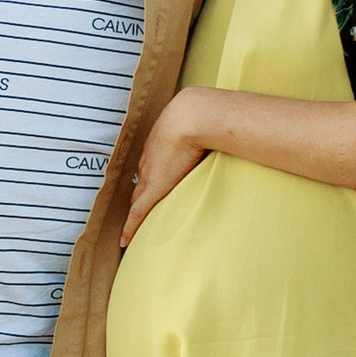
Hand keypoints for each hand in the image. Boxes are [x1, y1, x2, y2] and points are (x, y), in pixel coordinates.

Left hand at [119, 91, 210, 246]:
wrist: (192, 117)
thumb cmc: (200, 115)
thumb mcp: (202, 123)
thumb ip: (211, 132)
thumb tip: (231, 133)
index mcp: (159, 144)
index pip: (151, 166)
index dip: (150, 178)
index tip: (152, 185)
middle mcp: (149, 160)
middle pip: (140, 183)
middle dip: (139, 195)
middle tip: (138, 208)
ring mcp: (149, 175)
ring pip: (137, 198)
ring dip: (136, 209)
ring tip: (134, 223)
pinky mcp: (153, 188)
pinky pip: (137, 213)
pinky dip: (130, 227)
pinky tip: (125, 240)